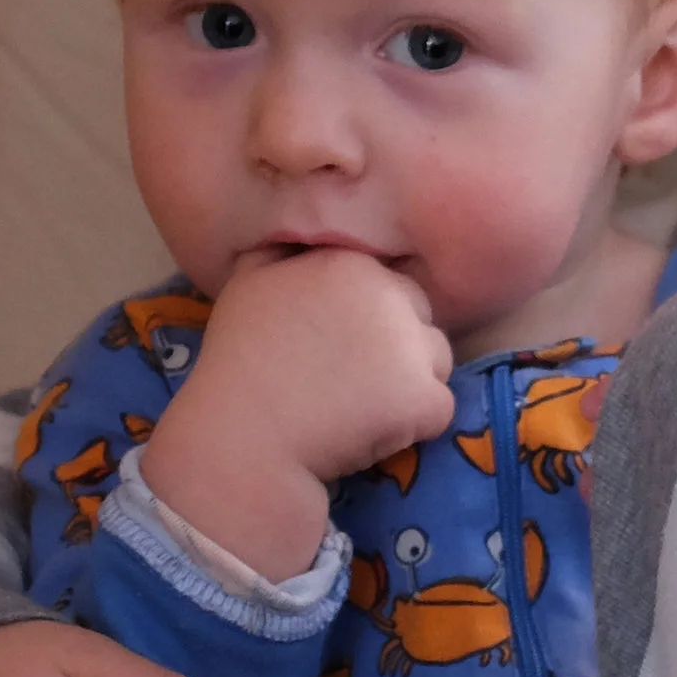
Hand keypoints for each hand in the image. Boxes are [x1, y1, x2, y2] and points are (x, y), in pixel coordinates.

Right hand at [144, 247, 455, 574]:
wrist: (243, 437)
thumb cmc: (237, 363)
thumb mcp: (247, 283)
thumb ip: (282, 253)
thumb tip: (299, 239)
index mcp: (350, 264)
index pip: (390, 287)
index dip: (369, 322)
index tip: (336, 349)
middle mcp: (388, 295)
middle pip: (420, 320)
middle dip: (397, 349)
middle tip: (349, 383)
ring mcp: (409, 346)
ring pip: (436, 363)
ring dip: (409, 385)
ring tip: (358, 409)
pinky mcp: (421, 397)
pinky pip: (439, 411)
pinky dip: (412, 427)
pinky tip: (368, 433)